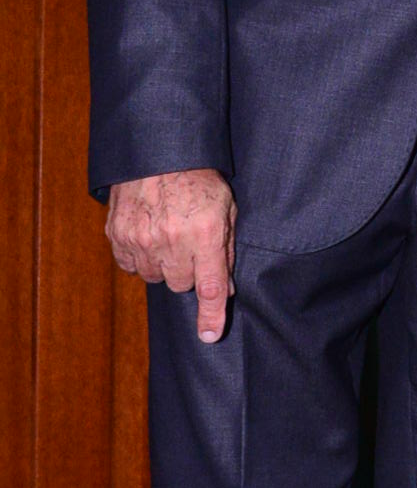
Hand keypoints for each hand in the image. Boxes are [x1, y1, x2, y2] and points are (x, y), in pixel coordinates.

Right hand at [105, 168, 237, 340]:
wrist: (157, 151)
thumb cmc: (198, 178)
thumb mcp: (226, 208)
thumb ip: (227, 250)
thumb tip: (226, 289)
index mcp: (204, 234)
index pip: (210, 287)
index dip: (211, 315)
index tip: (209, 336)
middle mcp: (172, 241)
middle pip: (181, 284)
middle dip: (189, 271)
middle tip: (191, 245)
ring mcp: (141, 239)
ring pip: (156, 277)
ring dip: (164, 265)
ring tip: (170, 235)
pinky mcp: (118, 235)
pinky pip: (132, 266)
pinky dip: (141, 257)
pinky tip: (149, 236)